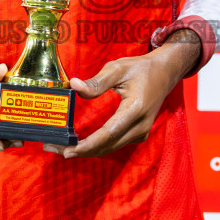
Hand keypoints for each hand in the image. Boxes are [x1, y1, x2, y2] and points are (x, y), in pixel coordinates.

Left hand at [49, 30, 201, 158]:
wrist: (165, 73)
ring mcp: (141, 132)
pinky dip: (97, 146)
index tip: (68, 150)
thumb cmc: (141, 68)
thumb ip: (97, 81)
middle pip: (107, 145)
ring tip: (62, 148)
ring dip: (87, 150)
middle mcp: (140, 126)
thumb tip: (74, 86)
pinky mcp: (138, 134)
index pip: (109, 133)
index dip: (88, 144)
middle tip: (55, 148)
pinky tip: (80, 144)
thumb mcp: (118, 69)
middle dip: (80, 150)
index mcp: (135, 109)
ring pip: (110, 148)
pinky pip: (115, 144)